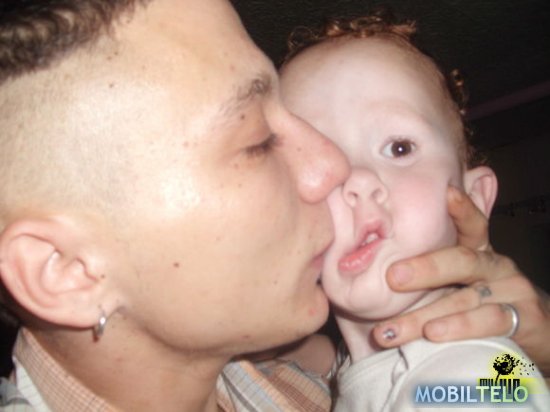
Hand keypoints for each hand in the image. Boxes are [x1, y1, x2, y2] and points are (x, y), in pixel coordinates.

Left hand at [371, 186, 549, 375]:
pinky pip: (489, 322)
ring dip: (424, 315)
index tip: (446, 193)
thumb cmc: (478, 299)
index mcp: (477, 250)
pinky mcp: (524, 320)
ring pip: (466, 300)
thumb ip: (428, 266)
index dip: (462, 208)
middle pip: (462, 261)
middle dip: (425, 268)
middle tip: (391, 277)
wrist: (533, 328)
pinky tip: (432, 335)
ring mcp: (512, 291)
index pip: (472, 223)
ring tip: (392, 328)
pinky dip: (458, 328)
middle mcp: (495, 265)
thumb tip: (374, 259)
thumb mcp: (458, 278)